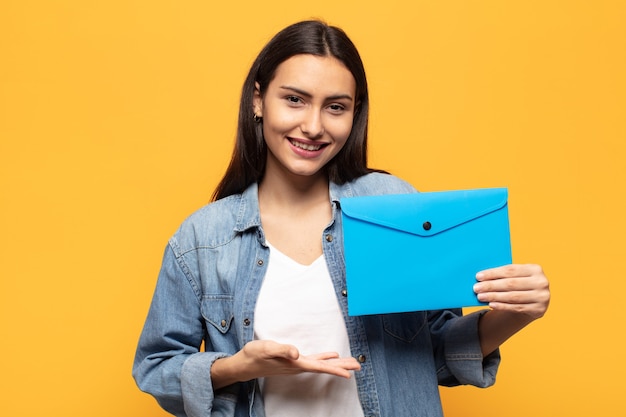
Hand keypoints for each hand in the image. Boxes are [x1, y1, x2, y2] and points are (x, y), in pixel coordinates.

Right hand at [211, 340, 360, 388]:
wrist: (245, 364)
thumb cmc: (255, 355)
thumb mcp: (267, 348)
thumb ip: (282, 350)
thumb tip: (296, 352)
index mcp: (295, 364)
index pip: (319, 366)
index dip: (334, 369)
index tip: (349, 373)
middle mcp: (298, 366)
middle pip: (324, 367)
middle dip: (341, 367)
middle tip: (358, 366)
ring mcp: (296, 364)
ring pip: (321, 364)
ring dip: (336, 364)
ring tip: (350, 363)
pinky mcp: (293, 361)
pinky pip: (314, 360)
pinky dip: (325, 358)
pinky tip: (330, 356)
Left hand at [474, 264, 549, 319]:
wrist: (535, 301)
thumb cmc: (521, 284)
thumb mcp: (517, 276)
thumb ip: (504, 275)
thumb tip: (481, 277)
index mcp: (535, 269)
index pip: (510, 270)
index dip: (493, 273)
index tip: (478, 276)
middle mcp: (541, 282)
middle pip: (511, 284)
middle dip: (491, 286)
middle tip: (476, 288)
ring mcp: (542, 297)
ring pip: (513, 297)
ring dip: (494, 297)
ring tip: (480, 296)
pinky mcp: (538, 310)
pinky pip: (516, 307)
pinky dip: (502, 306)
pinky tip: (491, 304)